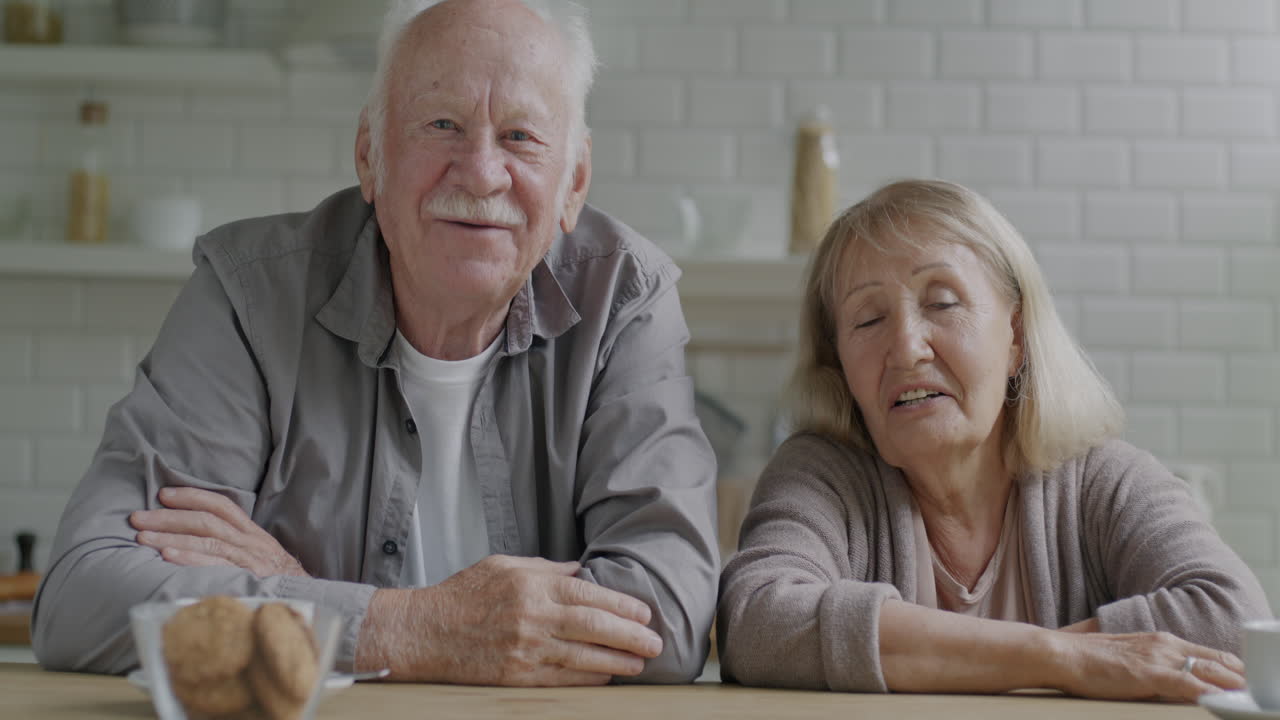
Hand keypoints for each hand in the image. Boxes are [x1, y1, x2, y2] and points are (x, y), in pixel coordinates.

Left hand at [130, 487, 308, 578]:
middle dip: (168, 517)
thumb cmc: (274, 581)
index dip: (192, 496)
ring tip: (142, 538)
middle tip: (138, 518)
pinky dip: (190, 558)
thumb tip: (195, 536)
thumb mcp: (259, 556)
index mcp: (252, 533)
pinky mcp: (248, 578)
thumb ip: (233, 544)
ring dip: (170, 536)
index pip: (220, 505)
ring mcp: (250, 560)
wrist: (306, 601)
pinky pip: (215, 564)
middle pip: (206, 520)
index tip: (163, 494)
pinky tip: (167, 556)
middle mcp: (251, 542)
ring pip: (207, 539)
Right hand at [357, 555, 662, 685]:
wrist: (424, 633)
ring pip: (582, 657)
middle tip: (655, 642)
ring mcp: (524, 649)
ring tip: (640, 663)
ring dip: (616, 661)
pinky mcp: (516, 676)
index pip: (587, 594)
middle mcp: (531, 617)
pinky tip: (607, 677)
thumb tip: (581, 571)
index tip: (643, 613)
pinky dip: (588, 679)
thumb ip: (545, 568)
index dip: (621, 604)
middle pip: (592, 626)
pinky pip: (561, 680)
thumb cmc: (462, 596)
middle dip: (629, 635)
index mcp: (530, 585)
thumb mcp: (503, 566)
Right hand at [1055, 630, 1244, 702]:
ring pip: (1211, 671)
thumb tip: (1169, 682)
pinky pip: (1189, 684)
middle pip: (1219, 661)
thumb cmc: (1087, 659)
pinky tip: (1221, 701)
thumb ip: (1151, 665)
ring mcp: (1159, 658)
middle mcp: (1166, 645)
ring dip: (1234, 686)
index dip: (1234, 669)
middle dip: (1242, 678)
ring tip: (1251, 698)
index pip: (1210, 654)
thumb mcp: (1128, 657)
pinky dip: (1209, 693)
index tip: (1248, 682)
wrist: (1062, 653)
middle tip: (1259, 692)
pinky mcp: (1150, 673)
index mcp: (1161, 640)